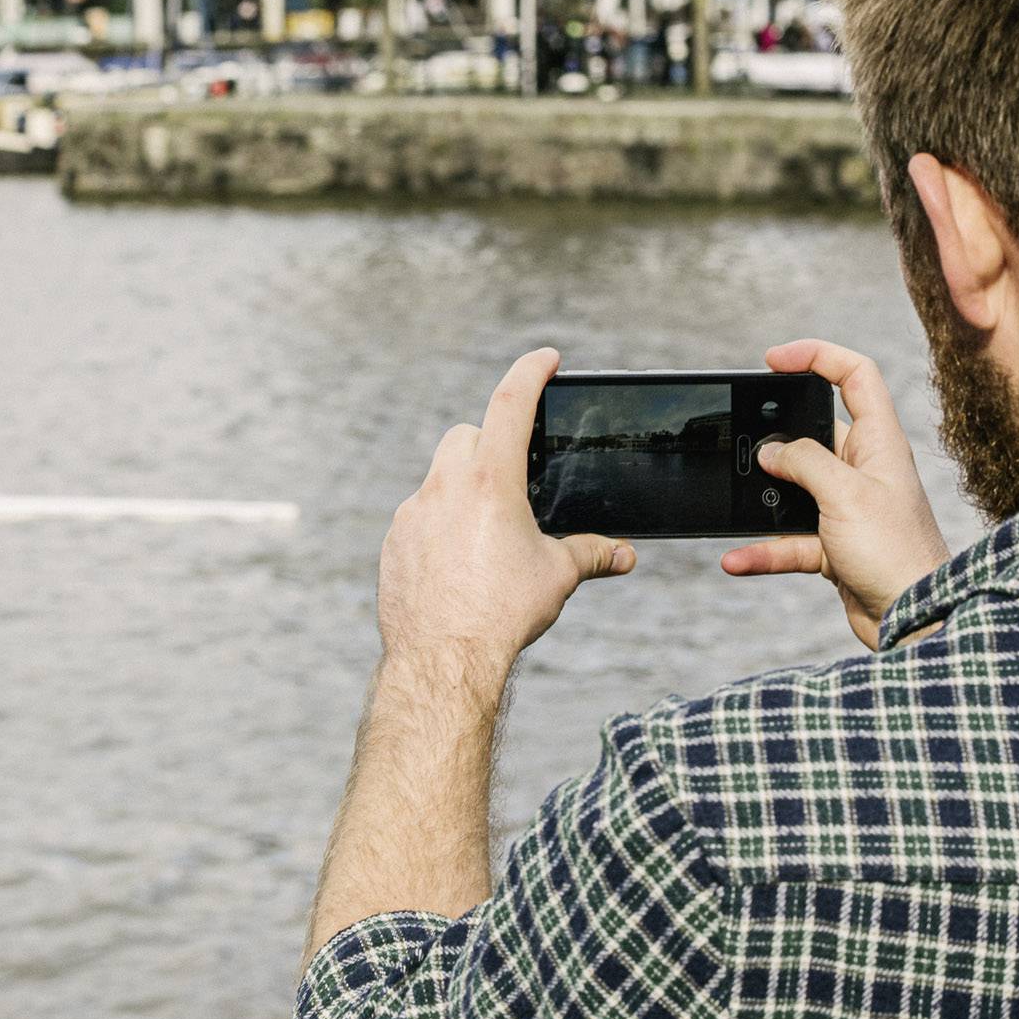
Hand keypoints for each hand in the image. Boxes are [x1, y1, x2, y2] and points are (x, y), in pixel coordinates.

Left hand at [376, 348, 635, 683]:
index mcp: (490, 480)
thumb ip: (591, 553)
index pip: (511, 403)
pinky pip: (419, 516)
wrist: (442, 659)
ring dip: (462, 486)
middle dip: (489, 442)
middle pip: (465, 436)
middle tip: (513, 473)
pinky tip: (458, 559)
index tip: (545, 359)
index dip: (530, 372)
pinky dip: (439, 523)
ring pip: (438, 477)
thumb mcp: (556, 576)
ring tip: (488, 528)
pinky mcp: (394, 542)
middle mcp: (445, 486)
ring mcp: (413, 513)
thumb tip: (624, 554)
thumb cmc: (502, 613)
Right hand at [720, 339, 950, 648]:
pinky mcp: (835, 546)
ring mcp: (848, 508)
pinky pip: (788, 540)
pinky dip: (762, 549)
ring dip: (762, 502)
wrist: (916, 620)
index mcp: (879, 442)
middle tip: (742, 441)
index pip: (855, 376)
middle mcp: (864, 469)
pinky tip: (735, 558)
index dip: (817, 356)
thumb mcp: (845, 495)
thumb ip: (804, 463)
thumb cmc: (896, 552)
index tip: (773, 361)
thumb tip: (772, 451)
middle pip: (814, 433)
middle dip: (775, 439)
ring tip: (732, 500)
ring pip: (794, 491)